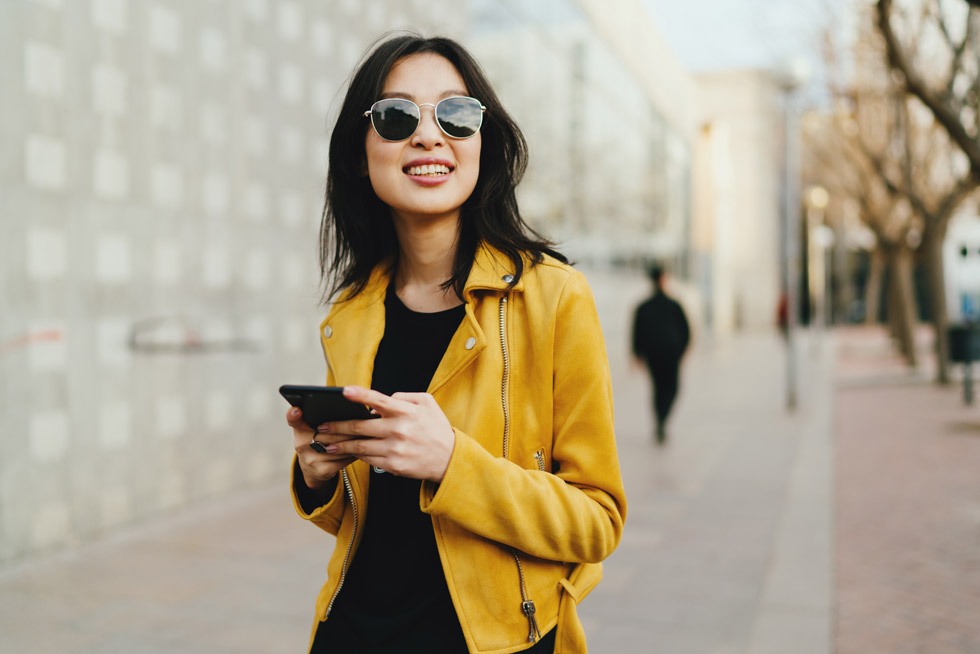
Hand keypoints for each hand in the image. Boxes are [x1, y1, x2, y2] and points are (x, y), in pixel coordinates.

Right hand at [288, 406, 356, 489]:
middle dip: (348, 428)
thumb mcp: (312, 428)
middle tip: (362, 421)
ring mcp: (310, 459)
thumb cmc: (316, 441)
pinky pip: (344, 459)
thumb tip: (346, 407)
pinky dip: (354, 452)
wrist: (311, 468)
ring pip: (340, 446)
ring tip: (365, 434)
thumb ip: (320, 416)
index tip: (297, 410)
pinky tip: (360, 448)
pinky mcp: (322, 470)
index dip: (293, 415)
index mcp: (299, 429)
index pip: (293, 420)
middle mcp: (301, 444)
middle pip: (329, 432)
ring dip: (354, 440)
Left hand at [318, 386, 454, 481]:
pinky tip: (346, 452)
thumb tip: (381, 401)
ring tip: (326, 442)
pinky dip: (355, 455)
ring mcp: (395, 449)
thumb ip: (404, 396)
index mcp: (405, 411)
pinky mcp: (393, 464)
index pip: (378, 400)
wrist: (450, 459)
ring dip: (340, 444)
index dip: (360, 395)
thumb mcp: (427, 403)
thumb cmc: (437, 428)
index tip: (343, 391)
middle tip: (322, 425)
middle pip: (360, 426)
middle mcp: (398, 429)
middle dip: (337, 426)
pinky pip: (368, 458)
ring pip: (359, 446)